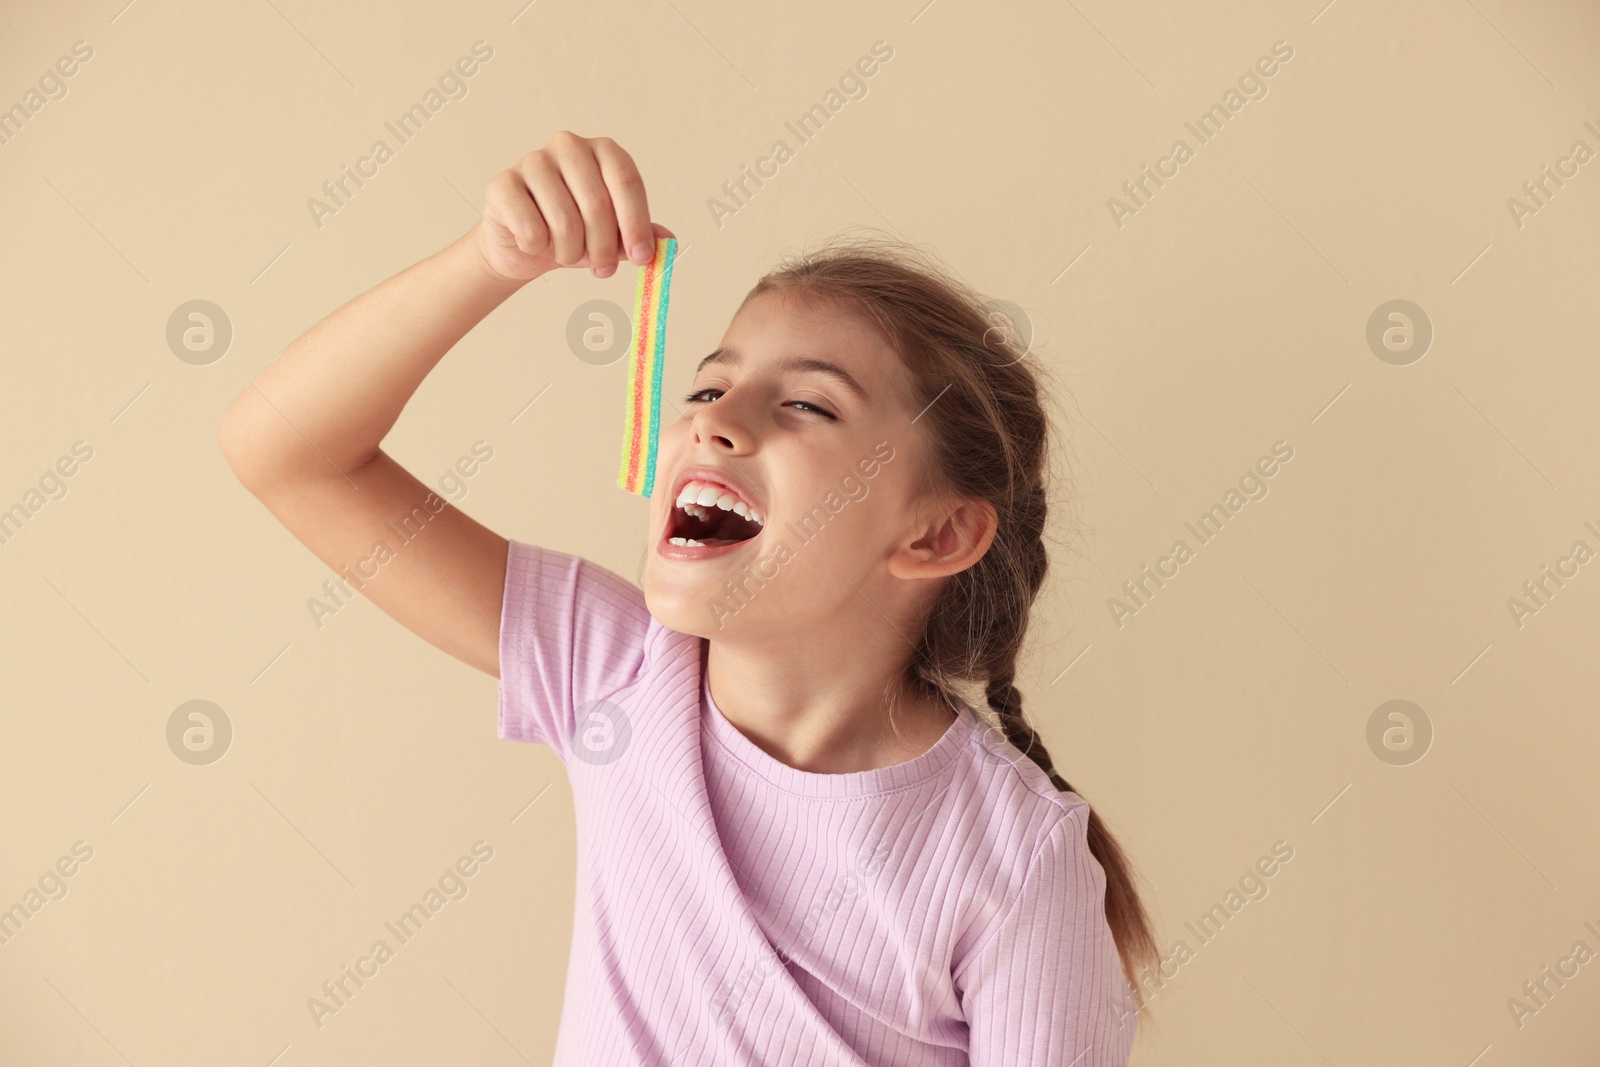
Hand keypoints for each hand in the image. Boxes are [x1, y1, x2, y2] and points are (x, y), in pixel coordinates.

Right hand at [476, 131, 674, 282]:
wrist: (525, 245)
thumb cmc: (576, 235)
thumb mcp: (614, 237)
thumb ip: (640, 236)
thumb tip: (667, 241)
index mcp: (603, 151)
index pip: (626, 181)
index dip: (636, 223)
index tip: (641, 257)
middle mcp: (568, 146)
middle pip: (597, 203)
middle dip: (604, 247)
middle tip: (603, 270)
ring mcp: (533, 161)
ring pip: (564, 221)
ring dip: (570, 253)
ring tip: (567, 255)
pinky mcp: (503, 183)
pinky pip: (531, 229)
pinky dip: (537, 249)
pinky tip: (534, 243)